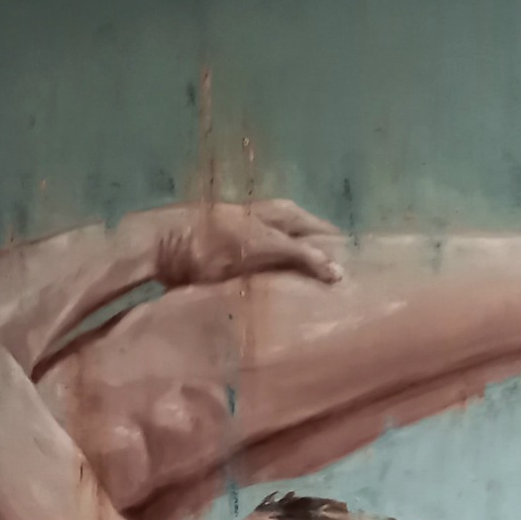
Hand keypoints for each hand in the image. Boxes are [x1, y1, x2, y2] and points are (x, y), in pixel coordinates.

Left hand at [151, 200, 343, 287]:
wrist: (160, 246)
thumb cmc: (211, 241)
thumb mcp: (260, 244)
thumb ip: (298, 254)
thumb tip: (339, 271)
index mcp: (281, 213)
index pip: (322, 231)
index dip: (339, 249)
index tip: (360, 272)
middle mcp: (270, 224)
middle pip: (305, 245)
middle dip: (321, 265)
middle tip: (341, 294)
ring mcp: (251, 244)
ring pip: (285, 262)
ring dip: (298, 279)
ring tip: (316, 304)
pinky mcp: (232, 264)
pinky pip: (264, 276)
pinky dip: (275, 288)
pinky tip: (281, 306)